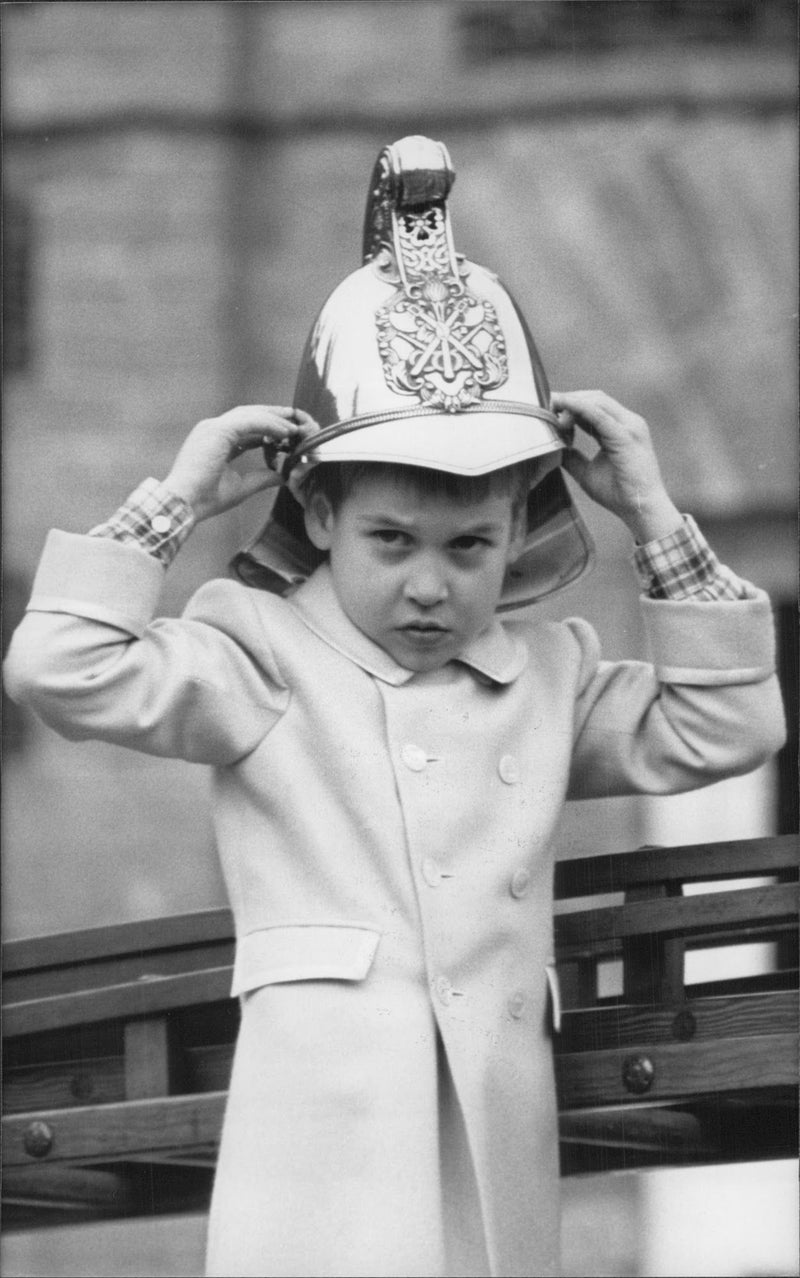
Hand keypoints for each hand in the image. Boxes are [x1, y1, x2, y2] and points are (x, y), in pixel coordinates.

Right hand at [163, 406, 317, 522]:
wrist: (184, 503)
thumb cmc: (205, 499)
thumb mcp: (241, 486)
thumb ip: (262, 478)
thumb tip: (282, 476)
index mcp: (214, 440)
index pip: (244, 427)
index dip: (266, 428)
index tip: (286, 433)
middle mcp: (212, 429)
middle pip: (248, 415)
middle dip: (272, 416)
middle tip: (294, 419)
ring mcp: (213, 427)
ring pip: (250, 414)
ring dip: (274, 418)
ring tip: (294, 426)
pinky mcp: (218, 430)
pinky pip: (250, 421)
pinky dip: (269, 424)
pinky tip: (285, 432)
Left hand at [552, 390, 682, 542]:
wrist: (641, 510)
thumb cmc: (618, 494)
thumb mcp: (587, 472)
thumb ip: (573, 458)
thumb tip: (554, 450)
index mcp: (622, 429)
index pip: (595, 406)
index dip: (571, 404)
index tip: (548, 409)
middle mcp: (629, 422)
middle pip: (595, 398)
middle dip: (568, 399)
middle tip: (544, 406)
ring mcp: (630, 426)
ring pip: (597, 401)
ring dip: (571, 402)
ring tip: (549, 408)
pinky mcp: (625, 435)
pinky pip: (598, 415)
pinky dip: (578, 408)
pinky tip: (562, 407)